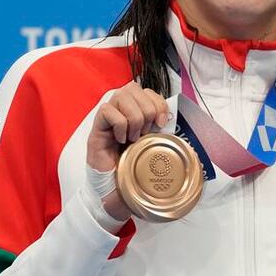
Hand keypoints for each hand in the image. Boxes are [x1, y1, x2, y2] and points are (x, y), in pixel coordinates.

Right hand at [86, 82, 168, 219]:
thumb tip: (179, 119)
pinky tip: (120, 140)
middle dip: (146, 110)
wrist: (116, 187)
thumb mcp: (154, 145)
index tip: (161, 124)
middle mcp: (120, 108)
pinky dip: (119, 126)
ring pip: (122, 96)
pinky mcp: (96, 126)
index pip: (148, 90)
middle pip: (134, 87)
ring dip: (134, 119)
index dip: (158, 103)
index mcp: (136, 110)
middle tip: (145, 134)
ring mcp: (107, 115)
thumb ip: (162, 130)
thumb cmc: (135, 166)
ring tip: (133, 138)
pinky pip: (108, 111)